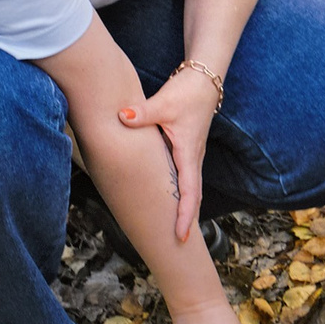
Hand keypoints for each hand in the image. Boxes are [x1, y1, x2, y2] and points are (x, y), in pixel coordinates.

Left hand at [120, 66, 218, 243]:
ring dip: (184, 209)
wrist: (203, 80)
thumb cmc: (186, 93)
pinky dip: (179, 195)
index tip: (181, 234)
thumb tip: (121, 117)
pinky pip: (184, 179)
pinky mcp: (186, 150)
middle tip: (178, 244)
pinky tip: (167, 204)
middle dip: (187, 220)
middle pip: (192, 196)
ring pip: (189, 189)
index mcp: (189, 153)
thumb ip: (141, 113)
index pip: (189, 191)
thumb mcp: (163, 103)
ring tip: (174, 232)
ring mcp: (191, 156)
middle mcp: (193, 158)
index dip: (185, 214)